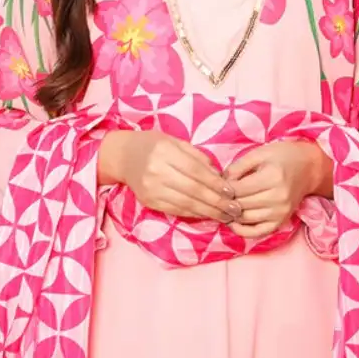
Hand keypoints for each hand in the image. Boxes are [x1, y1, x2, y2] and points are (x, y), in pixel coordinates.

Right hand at [117, 131, 241, 223]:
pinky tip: (207, 215)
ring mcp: (151, 189)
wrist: (123, 156)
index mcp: (164, 151)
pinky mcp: (149, 201)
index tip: (231, 191)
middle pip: (192, 190)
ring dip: (209, 212)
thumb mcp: (174, 141)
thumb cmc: (153, 144)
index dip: (215, 183)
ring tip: (226, 216)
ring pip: (185, 204)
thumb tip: (219, 176)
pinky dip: (194, 214)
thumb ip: (196, 156)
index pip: (195, 171)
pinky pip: (176, 210)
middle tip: (235, 209)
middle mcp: (156, 171)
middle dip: (216, 202)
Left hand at [224, 141, 331, 238]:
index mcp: (272, 178)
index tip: (216, 183)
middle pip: (240, 205)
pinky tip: (233, 221)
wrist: (309, 168)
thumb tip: (220, 182)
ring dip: (231, 213)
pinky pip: (257, 232)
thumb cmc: (283, 156)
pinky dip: (242, 230)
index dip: (223, 187)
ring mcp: (280, 213)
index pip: (238, 189)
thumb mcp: (259, 153)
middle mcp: (278, 198)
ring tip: (223, 204)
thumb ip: (238, 166)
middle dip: (225, 200)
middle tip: (217, 194)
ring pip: (245, 219)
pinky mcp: (281, 222)